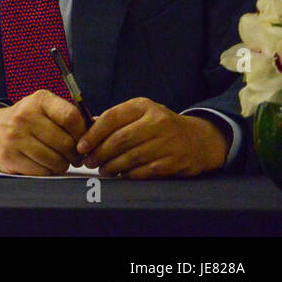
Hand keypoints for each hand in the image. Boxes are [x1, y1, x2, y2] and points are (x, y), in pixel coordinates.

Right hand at [0, 90, 86, 174]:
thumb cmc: (28, 120)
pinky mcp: (9, 156)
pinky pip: (42, 171)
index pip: (72, 118)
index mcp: (39, 100)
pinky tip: (45, 163)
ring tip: (59, 159)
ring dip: (63, 164)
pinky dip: (48, 170)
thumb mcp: (46, 108)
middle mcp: (24, 116)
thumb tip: (99, 127)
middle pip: (66, 143)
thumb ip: (70, 116)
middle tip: (74, 156)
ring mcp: (15, 137)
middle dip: (75, 154)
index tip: (83, 141)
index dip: (83, 134)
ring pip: (56, 160)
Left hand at [76, 98, 227, 177]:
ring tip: (102, 170)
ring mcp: (168, 141)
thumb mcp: (140, 114)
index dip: (93, 134)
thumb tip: (86, 131)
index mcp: (143, 106)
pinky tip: (121, 175)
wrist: (199, 139)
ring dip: (112, 166)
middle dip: (100, 153)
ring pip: (132, 156)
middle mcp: (157, 121)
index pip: (112, 117)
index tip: (81, 146)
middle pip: (120, 139)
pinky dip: (130, 174)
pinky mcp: (176, 161)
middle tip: (89, 161)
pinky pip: (147, 170)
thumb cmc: (160, 126)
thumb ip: (115, 120)